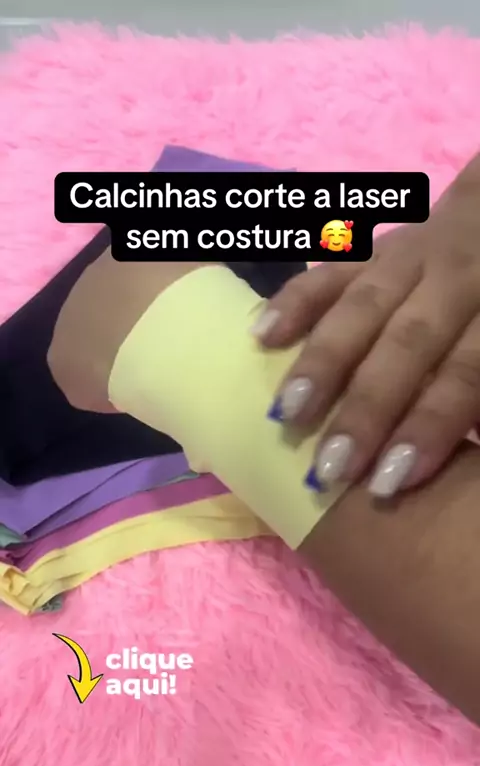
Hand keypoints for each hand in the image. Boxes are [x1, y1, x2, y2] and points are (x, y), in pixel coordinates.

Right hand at [253, 174, 479, 496]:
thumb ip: (475, 391)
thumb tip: (429, 452)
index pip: (463, 374)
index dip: (426, 427)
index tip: (387, 480)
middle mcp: (454, 279)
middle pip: (407, 344)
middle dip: (366, 407)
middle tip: (329, 465)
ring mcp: (409, 256)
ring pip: (362, 308)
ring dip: (322, 363)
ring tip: (285, 413)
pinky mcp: (373, 248)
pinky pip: (331, 270)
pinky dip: (294, 301)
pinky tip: (262, 335)